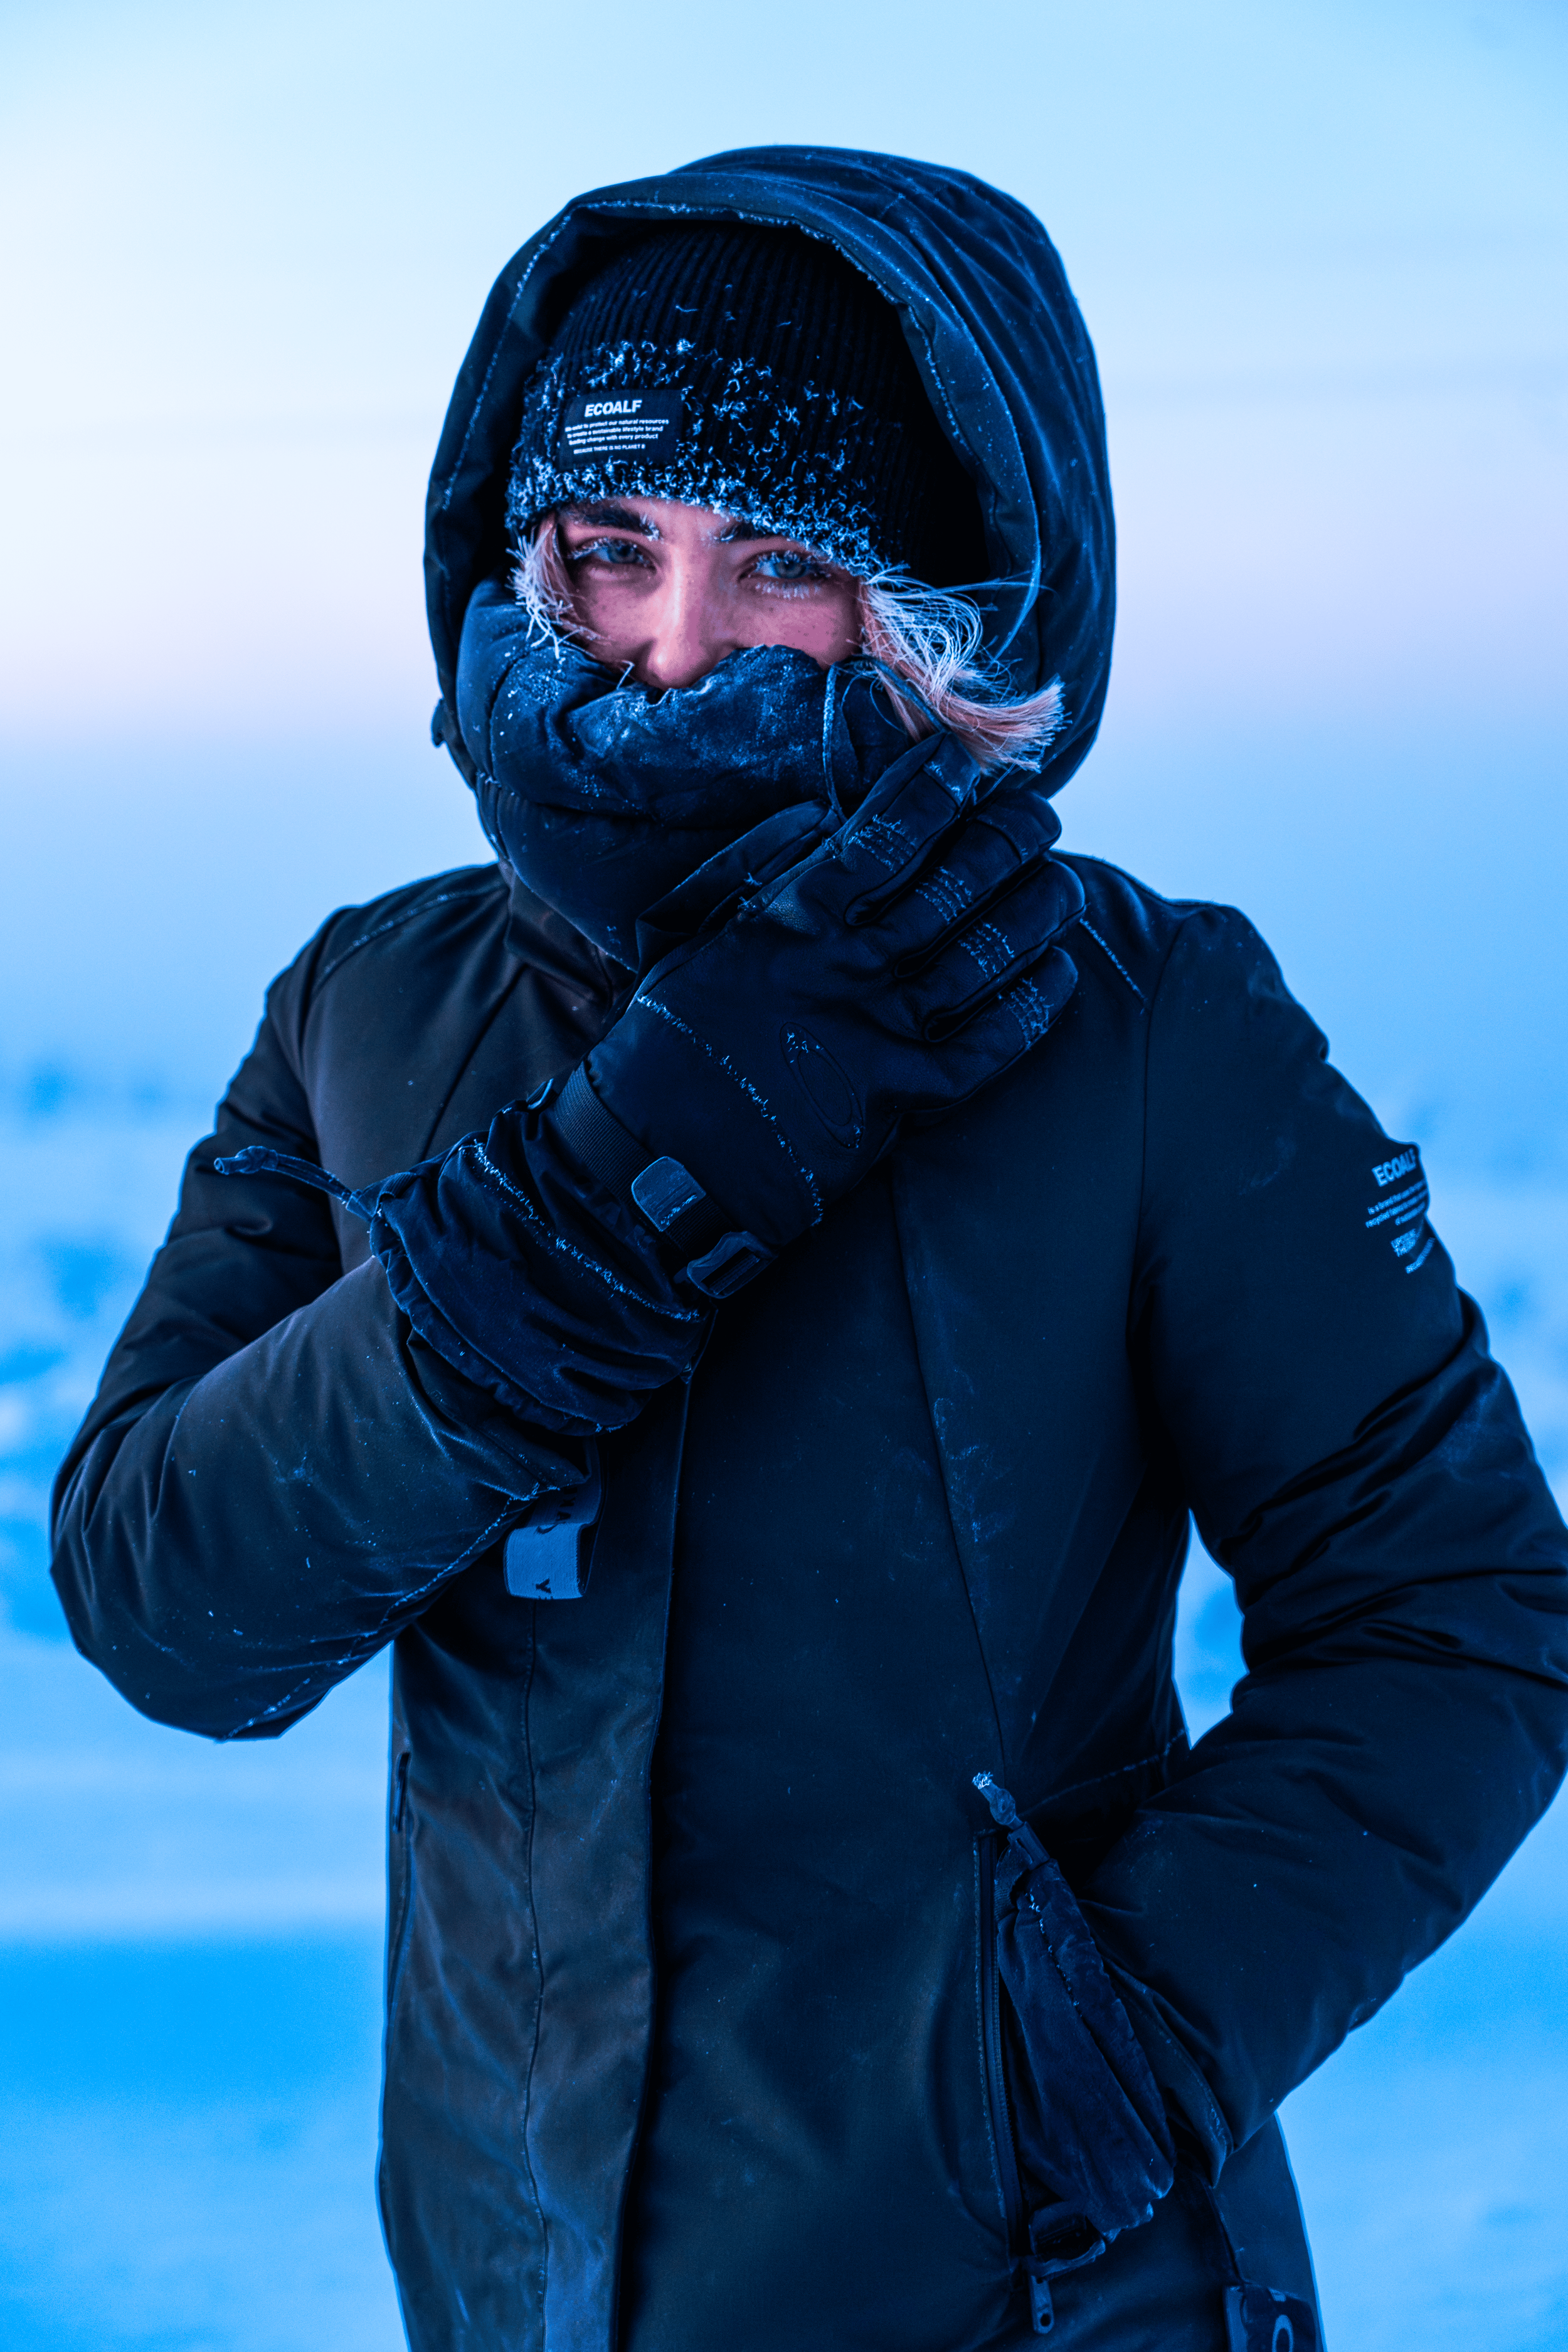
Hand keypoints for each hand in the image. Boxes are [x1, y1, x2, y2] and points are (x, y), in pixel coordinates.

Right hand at [552, 730, 1084, 1295]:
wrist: (656, 1163)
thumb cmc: (664, 1048)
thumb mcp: (690, 940)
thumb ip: (754, 876)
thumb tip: (818, 820)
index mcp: (788, 921)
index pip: (881, 835)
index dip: (933, 791)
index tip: (967, 759)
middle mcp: (843, 970)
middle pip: (951, 886)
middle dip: (1007, 839)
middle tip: (1041, 813)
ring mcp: (876, 1035)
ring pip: (982, 957)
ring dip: (1034, 913)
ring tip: (1062, 881)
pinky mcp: (898, 1100)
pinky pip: (987, 1047)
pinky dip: (1030, 1007)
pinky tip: (1059, 973)